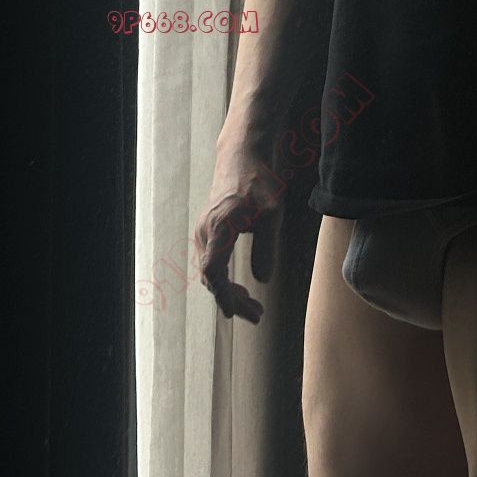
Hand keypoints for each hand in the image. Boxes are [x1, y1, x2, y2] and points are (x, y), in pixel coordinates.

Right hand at [194, 144, 285, 321]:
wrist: (241, 159)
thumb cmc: (259, 184)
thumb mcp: (272, 215)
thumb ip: (266, 248)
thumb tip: (261, 280)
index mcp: (219, 227)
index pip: (213, 269)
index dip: (222, 293)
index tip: (232, 312)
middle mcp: (205, 232)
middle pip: (212, 277)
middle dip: (233, 300)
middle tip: (257, 317)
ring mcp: (204, 234)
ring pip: (212, 274)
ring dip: (231, 294)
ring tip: (256, 310)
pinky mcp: (208, 235)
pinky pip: (213, 266)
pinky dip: (226, 282)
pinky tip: (244, 293)